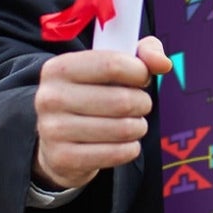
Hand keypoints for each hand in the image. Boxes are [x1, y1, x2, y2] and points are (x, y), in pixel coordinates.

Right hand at [32, 35, 171, 190]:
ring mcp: (53, 130)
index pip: (112, 64)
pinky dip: (130, 148)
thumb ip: (143, 53)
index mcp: (59, 68)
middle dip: (142, 103)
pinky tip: (124, 143)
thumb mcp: (112, 65)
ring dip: (138, 127)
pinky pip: (117, 153)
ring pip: (123, 129)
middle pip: (122, 100)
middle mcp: (50, 97)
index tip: (142, 78)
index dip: (139, 72)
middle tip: (139, 105)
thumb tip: (163, 63)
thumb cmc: (92, 94)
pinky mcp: (63, 158)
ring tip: (132, 124)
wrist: (57, 140)